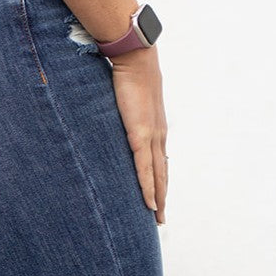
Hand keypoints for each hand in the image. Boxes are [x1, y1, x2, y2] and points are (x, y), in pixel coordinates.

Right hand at [110, 45, 167, 224]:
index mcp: (155, 127)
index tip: (158, 196)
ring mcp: (152, 137)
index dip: (159, 180)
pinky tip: (149, 203)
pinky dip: (148, 188)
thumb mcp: (127, 97)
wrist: (136, 57)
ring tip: (156, 217)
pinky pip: (145, 169)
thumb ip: (123, 110)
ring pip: (157, 176)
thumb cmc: (129, 71)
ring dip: (158, 198)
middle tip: (159, 218)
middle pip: (162, 174)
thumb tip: (113, 112)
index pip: (159, 160)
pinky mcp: (141, 135)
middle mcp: (158, 135)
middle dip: (161, 197)